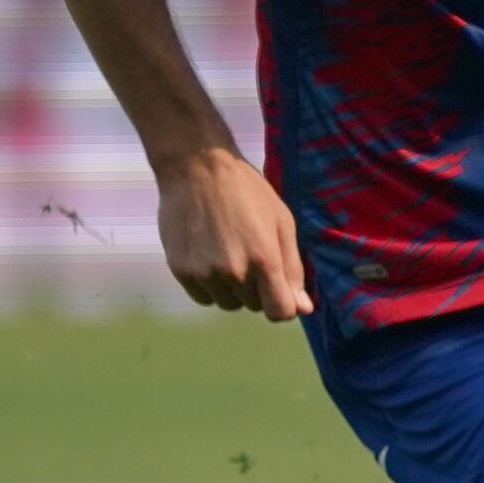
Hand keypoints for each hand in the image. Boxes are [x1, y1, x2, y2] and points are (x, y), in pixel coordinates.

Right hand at [155, 148, 313, 319]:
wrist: (197, 170)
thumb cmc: (248, 192)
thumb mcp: (283, 223)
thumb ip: (293, 269)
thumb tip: (303, 308)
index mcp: (264, 260)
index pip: (280, 312)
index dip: (285, 305)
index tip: (282, 290)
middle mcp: (233, 273)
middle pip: (254, 306)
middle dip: (259, 289)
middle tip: (253, 255)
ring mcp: (204, 274)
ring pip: (228, 304)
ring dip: (234, 289)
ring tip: (231, 254)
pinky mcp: (180, 272)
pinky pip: (203, 298)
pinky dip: (211, 287)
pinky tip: (212, 259)